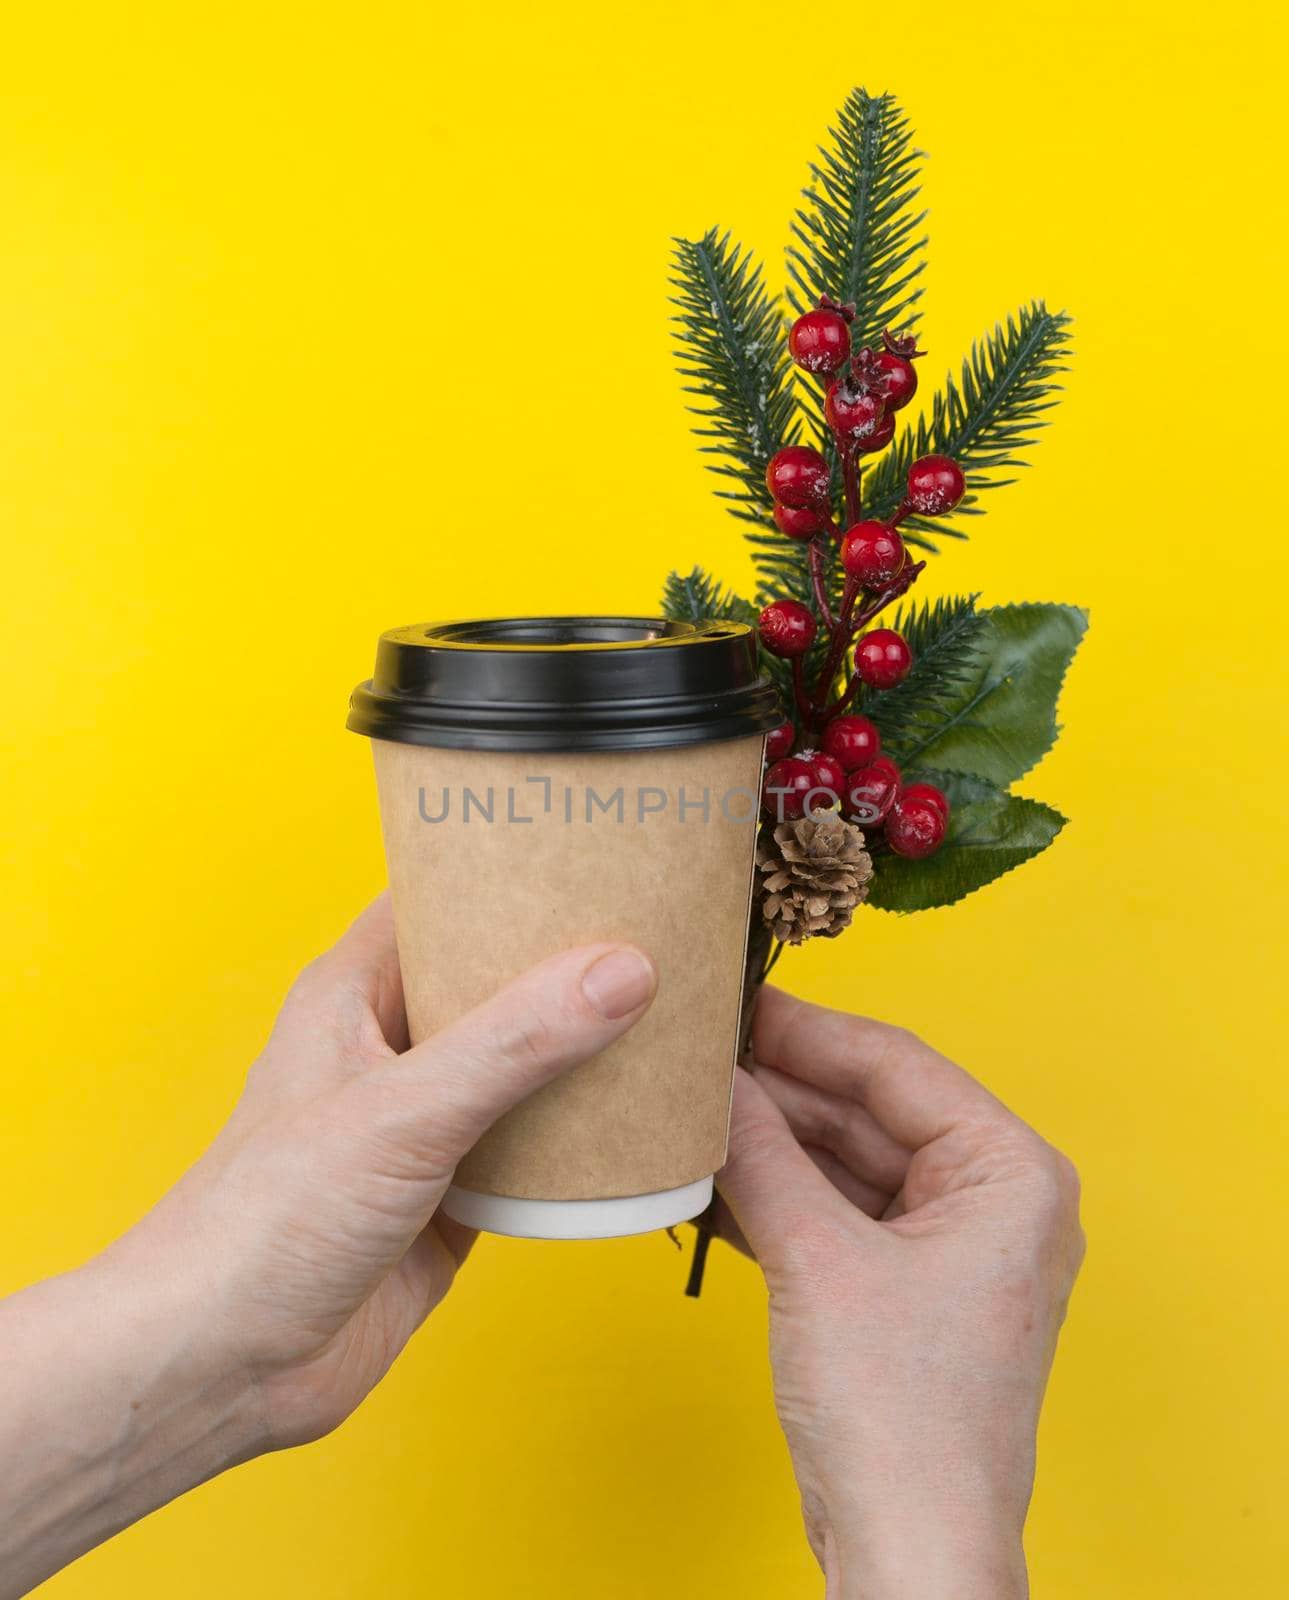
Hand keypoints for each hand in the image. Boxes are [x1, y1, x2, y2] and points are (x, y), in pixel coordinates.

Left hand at [0, 897, 655, 1595]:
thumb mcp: (400, 1113)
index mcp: (356, 992)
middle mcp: (394, 1046)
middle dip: (572, 959)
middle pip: (499, 978)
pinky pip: (537, 1147)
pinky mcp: (456, 1194)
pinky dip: (585, 1137)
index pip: (442, 896)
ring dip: (588, 1049)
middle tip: (662, 928)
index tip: (597, 847)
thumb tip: (619, 972)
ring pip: (527, 1063)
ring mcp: (427, 1122)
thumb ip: (513, 1042)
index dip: (512, 868)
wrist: (225, 1367)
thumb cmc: (261, 1224)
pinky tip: (642, 1120)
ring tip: (674, 1011)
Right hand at [715, 988, 1083, 1599]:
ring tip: (690, 1111)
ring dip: (767, 1144)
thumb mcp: (818, 1260)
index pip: (897, 1065)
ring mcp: (944, 1246)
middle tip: (697, 1057)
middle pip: (865, 1110)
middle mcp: (988, 1199)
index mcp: (1009, 1172)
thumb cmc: (904, 1419)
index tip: (739, 1002)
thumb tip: (713, 1081)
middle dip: (778, 1091)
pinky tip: (708, 1175)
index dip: (808, 1031)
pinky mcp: (900, 1288)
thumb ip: (761, 1154)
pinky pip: (831, 1212)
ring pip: (841, 1161)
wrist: (907, 1550)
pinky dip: (772, 1196)